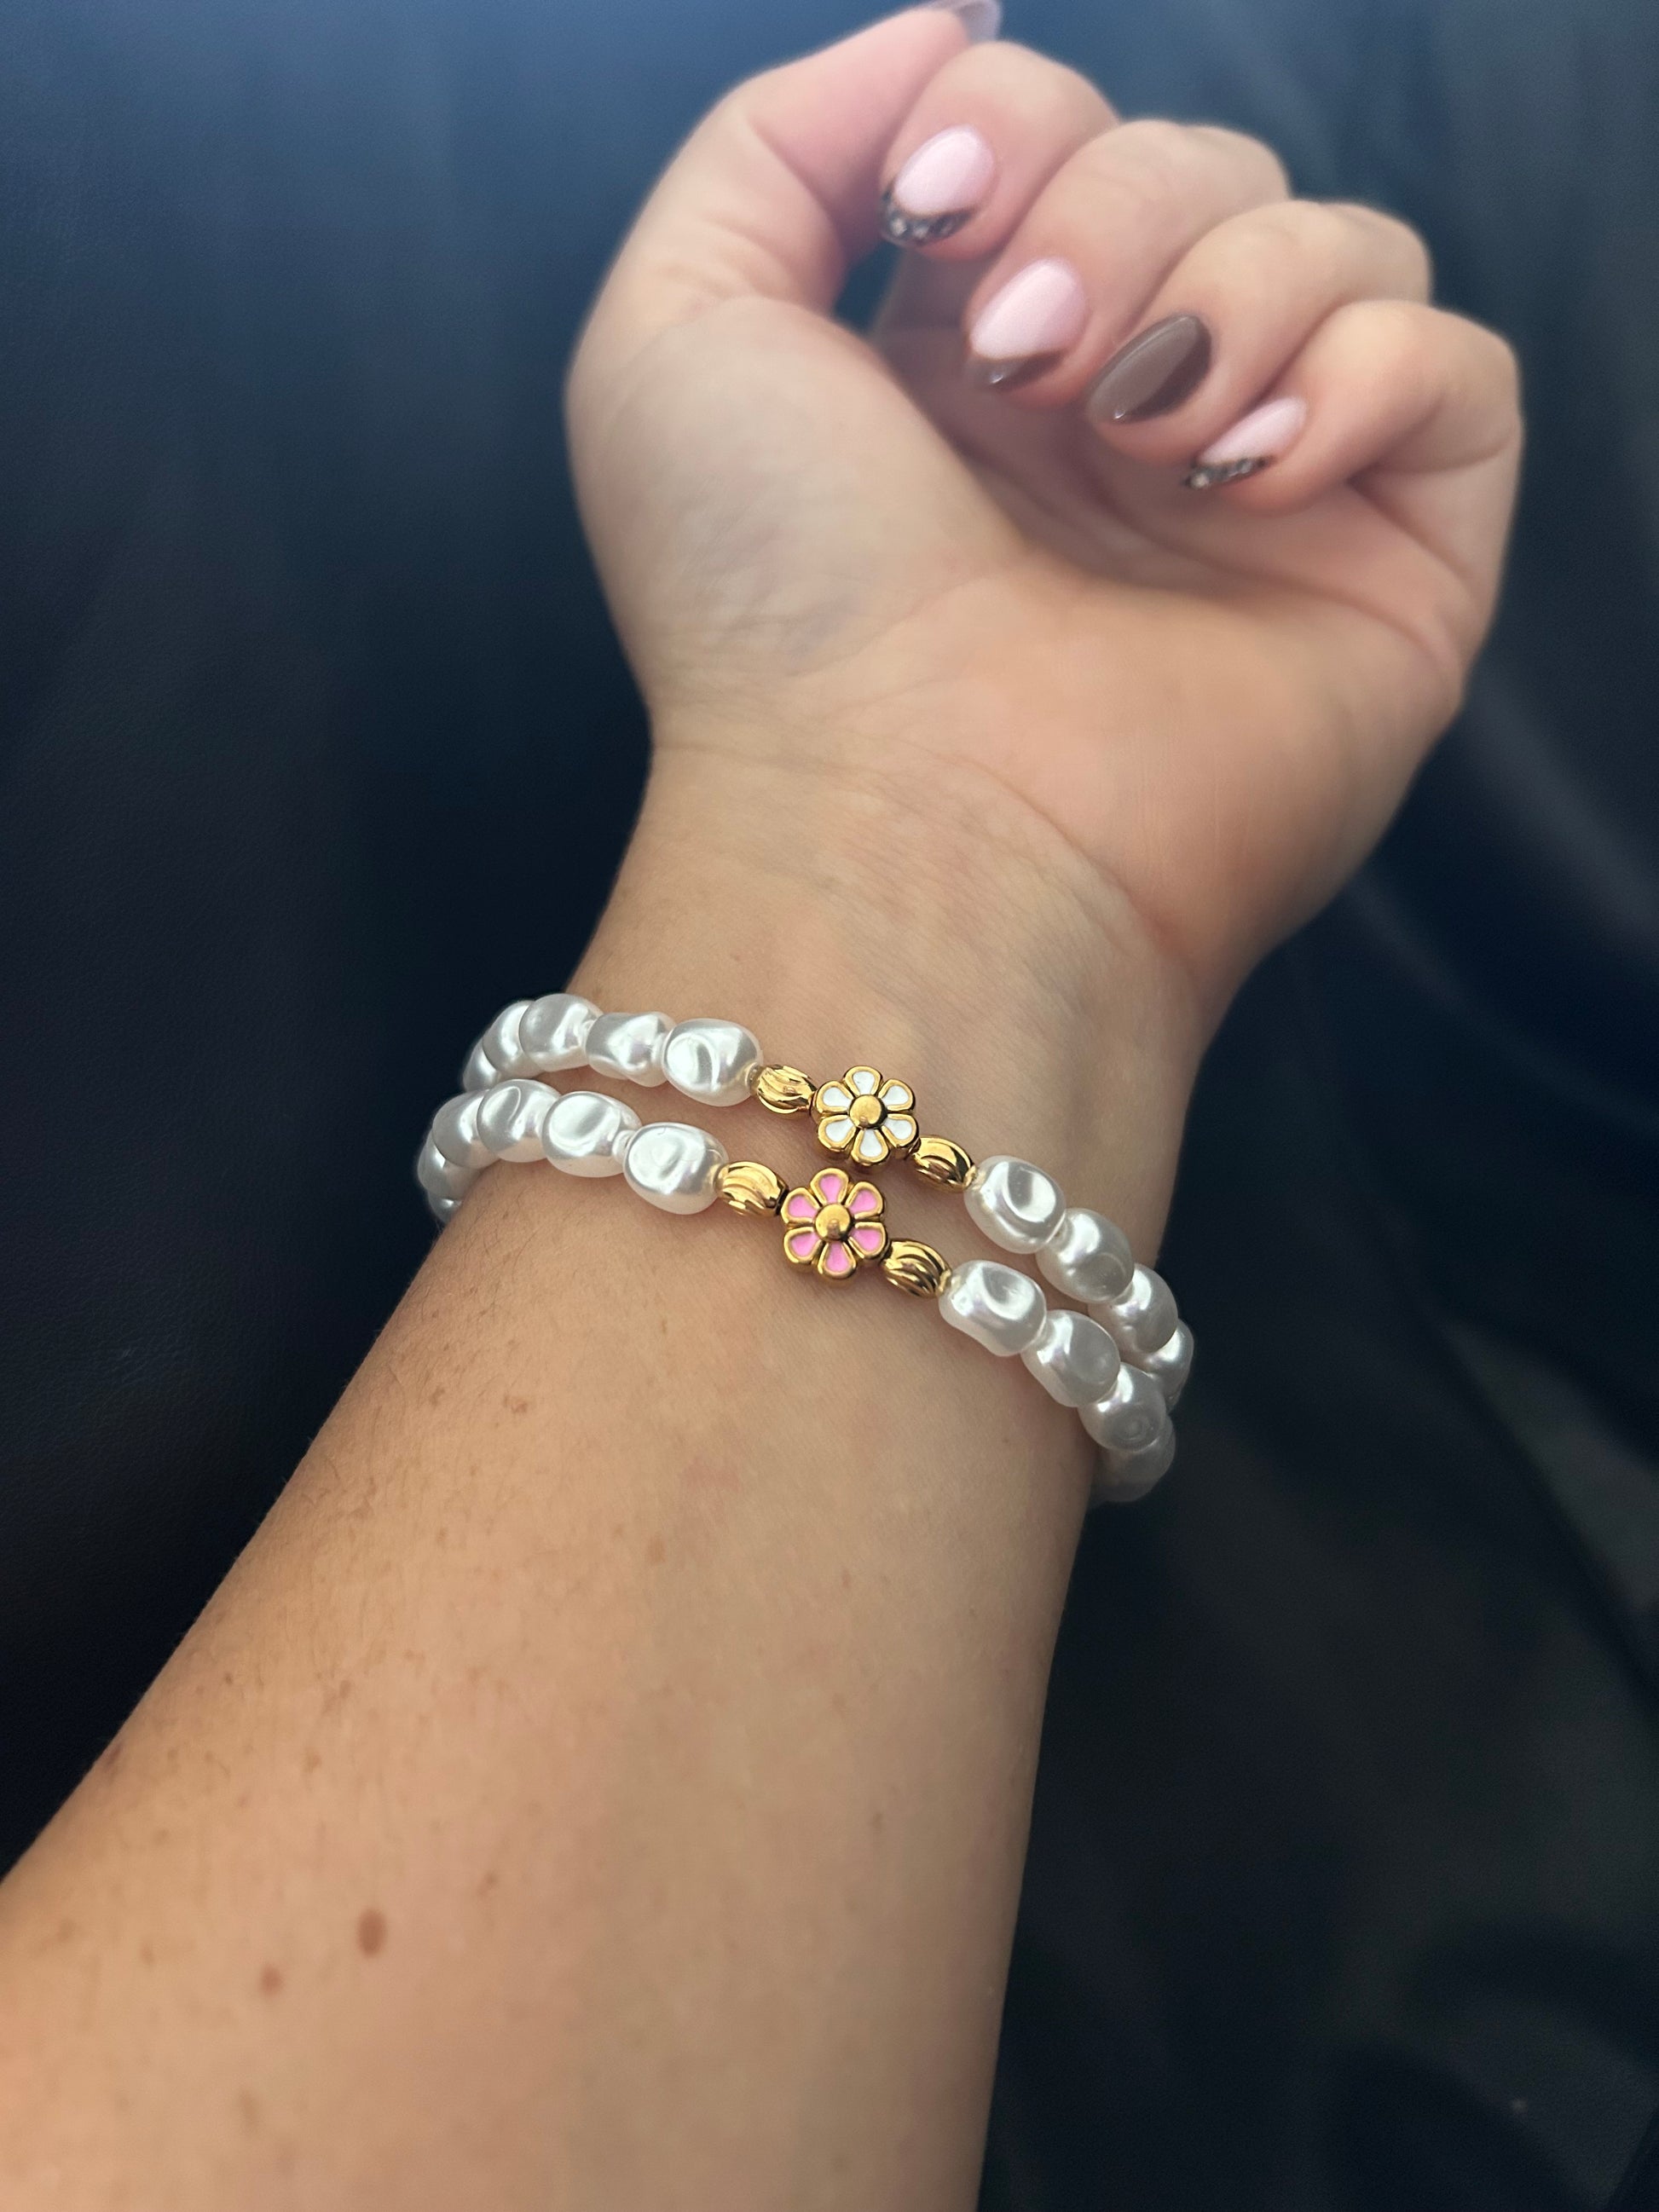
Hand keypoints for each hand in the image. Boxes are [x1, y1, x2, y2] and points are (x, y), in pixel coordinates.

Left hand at [567, 6, 1518, 1029]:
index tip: (937, 220)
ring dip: (1231, 291)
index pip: (1059, 127)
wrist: (902, 829)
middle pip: (1202, 160)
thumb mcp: (679, 330)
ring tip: (1137, 435)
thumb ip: (783, 139)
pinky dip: (1366, 378)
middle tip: (1026, 367)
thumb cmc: (772, 611)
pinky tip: (1249, 477)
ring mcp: (1260, 496)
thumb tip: (957, 23)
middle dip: (1111, 213)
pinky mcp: (1389, 567)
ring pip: (1339, 241)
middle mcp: (1120, 416)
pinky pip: (1457, 369)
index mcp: (964, 359)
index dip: (1014, 122)